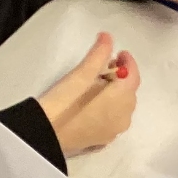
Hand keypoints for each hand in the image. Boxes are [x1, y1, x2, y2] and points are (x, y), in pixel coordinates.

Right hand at [37, 31, 139, 155]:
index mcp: (122, 98)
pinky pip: (112, 119)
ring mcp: (114, 131)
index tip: (118, 52)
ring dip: (115, 93)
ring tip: (97, 84)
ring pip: (122, 107)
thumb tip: (107, 37)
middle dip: (121, 77)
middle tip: (106, 66)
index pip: (133, 76)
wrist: (45, 136)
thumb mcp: (81, 74)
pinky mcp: (102, 141)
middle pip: (129, 92)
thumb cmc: (64, 102)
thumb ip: (98, 54)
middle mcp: (124, 116)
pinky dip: (109, 108)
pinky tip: (94, 104)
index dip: (128, 62)